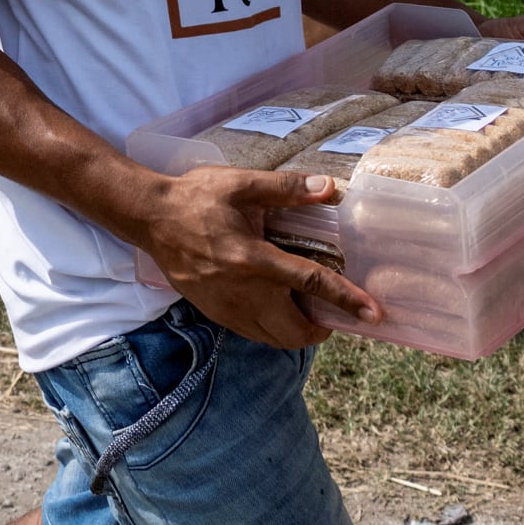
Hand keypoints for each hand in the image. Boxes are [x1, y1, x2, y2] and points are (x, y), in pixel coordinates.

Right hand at [137, 165, 385, 348]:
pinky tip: (277, 307)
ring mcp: (228, 309)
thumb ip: (286, 188)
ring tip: (308, 310)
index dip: (346, 300)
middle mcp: (244, 292)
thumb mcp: (241, 184)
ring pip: (275, 340)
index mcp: (254, 259)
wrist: (150, 218)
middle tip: (333, 311)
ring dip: (298, 333)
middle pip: (296, 332)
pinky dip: (274, 330)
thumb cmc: (197, 197)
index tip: (373, 314)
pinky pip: (254, 334)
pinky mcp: (216, 314)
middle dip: (322, 329)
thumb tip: (328, 187)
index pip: (311, 283)